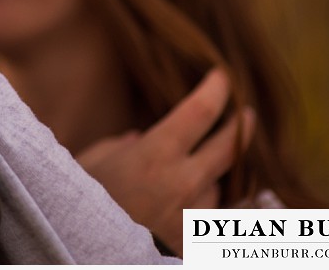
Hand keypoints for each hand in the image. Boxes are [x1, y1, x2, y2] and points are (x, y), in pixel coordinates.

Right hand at [75, 69, 254, 255]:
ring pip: (219, 188)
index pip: (201, 111)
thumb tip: (137, 140)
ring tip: (200, 174)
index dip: (216, 89)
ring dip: (211, 179)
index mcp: (156, 155)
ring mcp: (194, 218)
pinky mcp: (194, 244)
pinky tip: (194, 207)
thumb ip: (119, 147)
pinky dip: (204, 210)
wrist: (87, 256)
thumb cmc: (82, 205)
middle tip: (245, 113)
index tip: (222, 76)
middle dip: (240, 125)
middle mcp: (184, 183)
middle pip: (230, 146)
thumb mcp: (92, 163)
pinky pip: (211, 221)